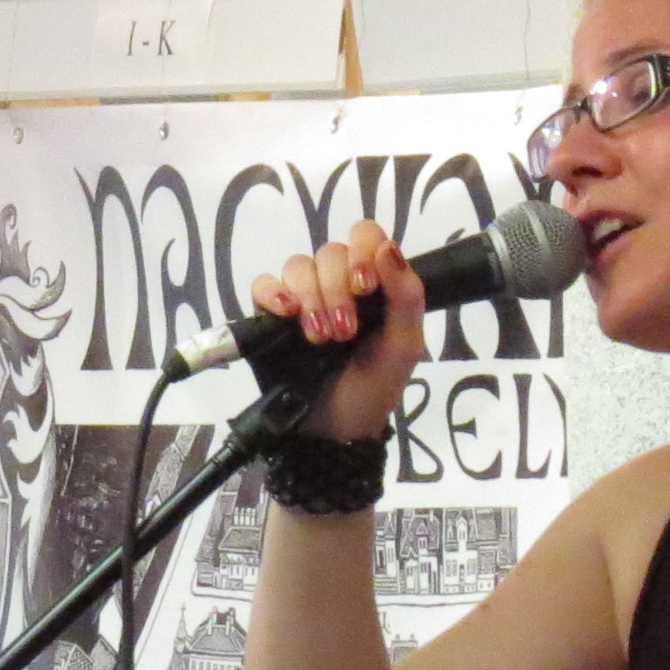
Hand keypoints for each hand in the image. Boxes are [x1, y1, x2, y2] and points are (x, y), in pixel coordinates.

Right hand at [244, 219, 427, 440]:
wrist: (335, 433)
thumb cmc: (374, 387)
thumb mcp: (404, 346)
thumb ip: (406, 296)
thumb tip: (388, 248)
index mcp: (372, 284)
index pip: (365, 236)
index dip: (363, 251)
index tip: (366, 286)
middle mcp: (336, 283)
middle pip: (329, 251)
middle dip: (337, 289)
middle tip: (344, 331)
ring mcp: (301, 298)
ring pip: (297, 266)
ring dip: (311, 298)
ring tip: (320, 338)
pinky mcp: (269, 316)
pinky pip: (262, 285)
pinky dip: (273, 294)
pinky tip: (287, 315)